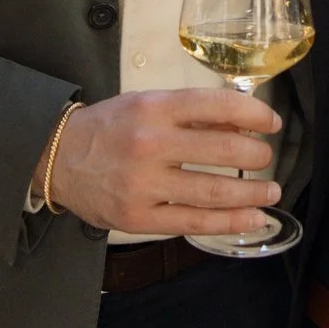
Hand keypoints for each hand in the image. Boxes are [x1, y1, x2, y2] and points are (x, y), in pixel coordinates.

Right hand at [45, 89, 282, 235]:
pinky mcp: (139, 218)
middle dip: (256, 156)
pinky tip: (252, 218)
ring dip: (252, 193)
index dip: (253, 114)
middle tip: (267, 158)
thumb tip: (241, 126)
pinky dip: (230, 222)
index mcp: (154, 109)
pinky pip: (194, 222)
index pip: (216, 106)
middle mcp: (150, 144)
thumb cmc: (108, 128)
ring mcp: (144, 184)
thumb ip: (191, 114)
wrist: (57, 159)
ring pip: (213, 192)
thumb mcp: (146, 105)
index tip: (271, 122)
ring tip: (271, 192)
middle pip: (222, 151)